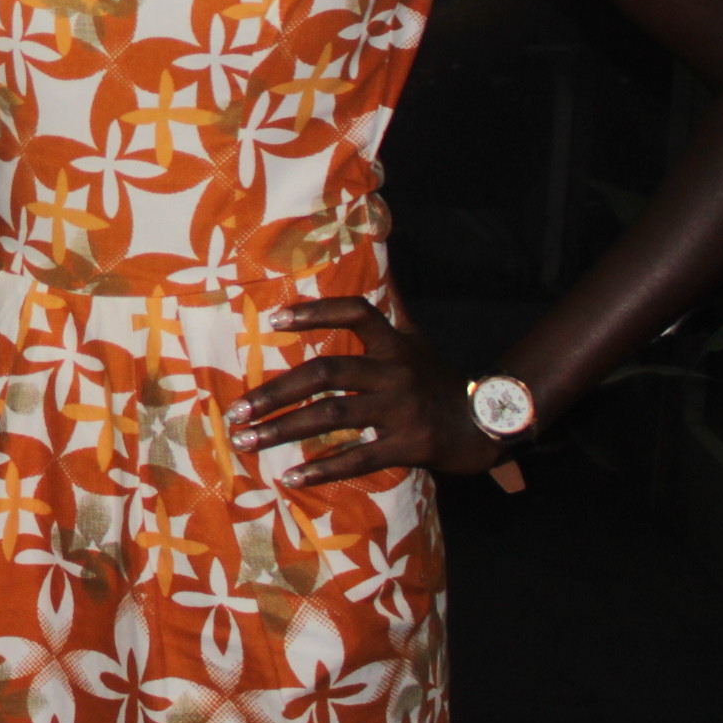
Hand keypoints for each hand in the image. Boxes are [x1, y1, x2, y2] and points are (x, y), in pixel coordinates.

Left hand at [230, 297, 506, 486]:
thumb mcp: (417, 338)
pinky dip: (323, 469)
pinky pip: (358, 458)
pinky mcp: (409, 447)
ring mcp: (402, 411)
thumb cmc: (438, 380)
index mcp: (395, 345)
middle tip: (237, 410)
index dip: (317, 313)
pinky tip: (291, 477)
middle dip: (275, 392)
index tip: (274, 321)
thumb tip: (381, 245)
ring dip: (284, 429)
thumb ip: (391, 305)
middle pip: (326, 374)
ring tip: (246, 440)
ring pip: (333, 417)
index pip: (357, 313)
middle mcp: (396, 373)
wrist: (486, 426)